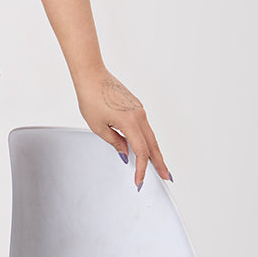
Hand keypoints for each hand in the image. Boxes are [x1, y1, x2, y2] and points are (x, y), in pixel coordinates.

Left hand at [74, 67, 171, 189]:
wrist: (91, 75)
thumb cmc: (91, 97)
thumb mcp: (98, 126)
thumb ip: (115, 142)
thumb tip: (126, 153)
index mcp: (130, 122)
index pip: (141, 151)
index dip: (142, 169)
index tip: (139, 181)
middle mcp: (139, 115)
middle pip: (153, 145)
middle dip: (159, 163)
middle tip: (167, 177)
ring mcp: (139, 110)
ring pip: (150, 136)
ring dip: (154, 152)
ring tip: (159, 166)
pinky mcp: (136, 106)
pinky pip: (144, 127)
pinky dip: (147, 140)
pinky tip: (146, 148)